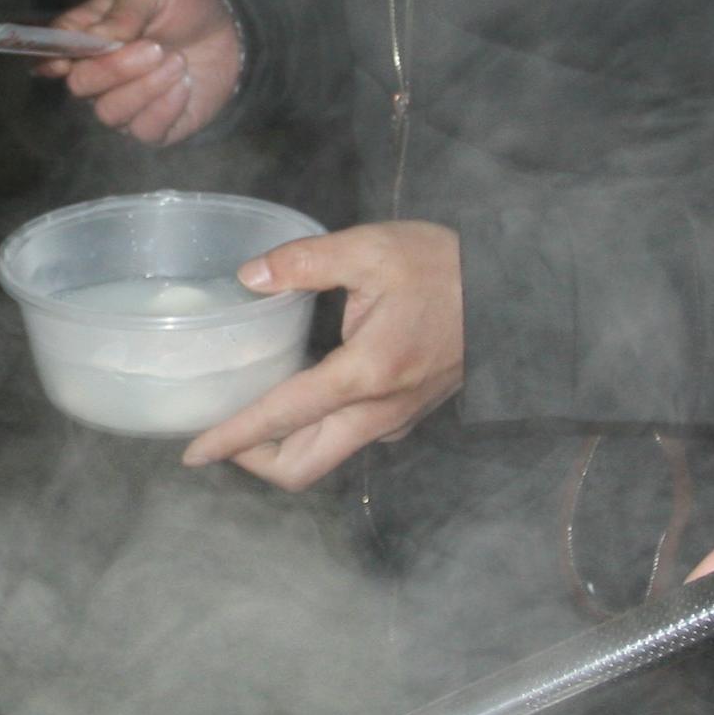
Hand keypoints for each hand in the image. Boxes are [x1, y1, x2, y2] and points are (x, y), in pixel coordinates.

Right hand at [47, 0, 239, 144]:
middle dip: (115, 69)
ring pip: (110, 113)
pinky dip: (166, 108)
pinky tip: (185, 84)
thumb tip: (97, 36)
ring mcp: (125, 104)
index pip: (56, 49)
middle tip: (155, 47)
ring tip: (178, 61)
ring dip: (146, 87)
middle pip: (80, 86)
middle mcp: (99, 75)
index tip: (71, 56)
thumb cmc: (182, 3)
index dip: (57, 55)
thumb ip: (125, 10)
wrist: (230, 28)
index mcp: (89, 35)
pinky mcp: (153, 127)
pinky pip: (144, 131)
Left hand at [183, 221, 463, 488]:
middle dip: (254, 462)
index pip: (284, 418)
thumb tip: (249, 277)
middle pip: (303, 467)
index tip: (194, 452)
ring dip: (283, 450)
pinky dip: (314, 433)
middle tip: (221, 435)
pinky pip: (351, 439)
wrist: (519, 293)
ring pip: (327, 458)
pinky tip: (300, 397)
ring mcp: (396, 420)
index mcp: (365, 373)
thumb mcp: (372, 248)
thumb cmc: (447, 267)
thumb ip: (305, 261)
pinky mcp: (407, 415)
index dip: (234, 438)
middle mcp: (379, 411)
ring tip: (249, 416)